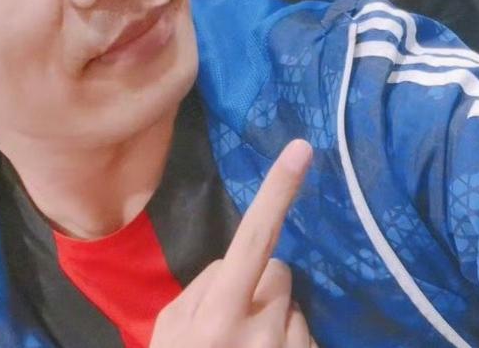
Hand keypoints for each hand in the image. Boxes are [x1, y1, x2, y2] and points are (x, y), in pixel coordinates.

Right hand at [150, 139, 316, 347]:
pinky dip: (288, 341)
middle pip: (279, 269)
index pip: (253, 240)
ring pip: (295, 304)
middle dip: (261, 282)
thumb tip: (236, 264)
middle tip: (233, 316)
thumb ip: (203, 287)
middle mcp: (261, 332)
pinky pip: (307, 334)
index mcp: (219, 318)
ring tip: (246, 343)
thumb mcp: (170, 328)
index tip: (302, 150)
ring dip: (275, 316)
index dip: (277, 192)